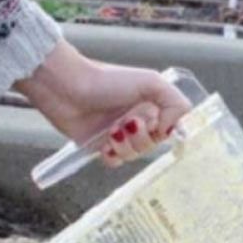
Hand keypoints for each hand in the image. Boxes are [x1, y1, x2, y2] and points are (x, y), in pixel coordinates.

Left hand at [13, 40, 191, 167]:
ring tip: (112, 131)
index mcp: (153, 106)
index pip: (174, 128)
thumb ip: (176, 103)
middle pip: (155, 145)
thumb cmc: (106, 79)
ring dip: (125, 145)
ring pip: (137, 155)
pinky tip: (104, 144)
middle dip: (142, 137)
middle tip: (128, 122)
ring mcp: (120, 134)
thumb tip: (173, 130)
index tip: (159, 126)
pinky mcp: (101, 146)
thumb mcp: (151, 82)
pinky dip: (112, 156)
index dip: (168, 131)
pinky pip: (117, 162)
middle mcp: (139, 120)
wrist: (65, 87)